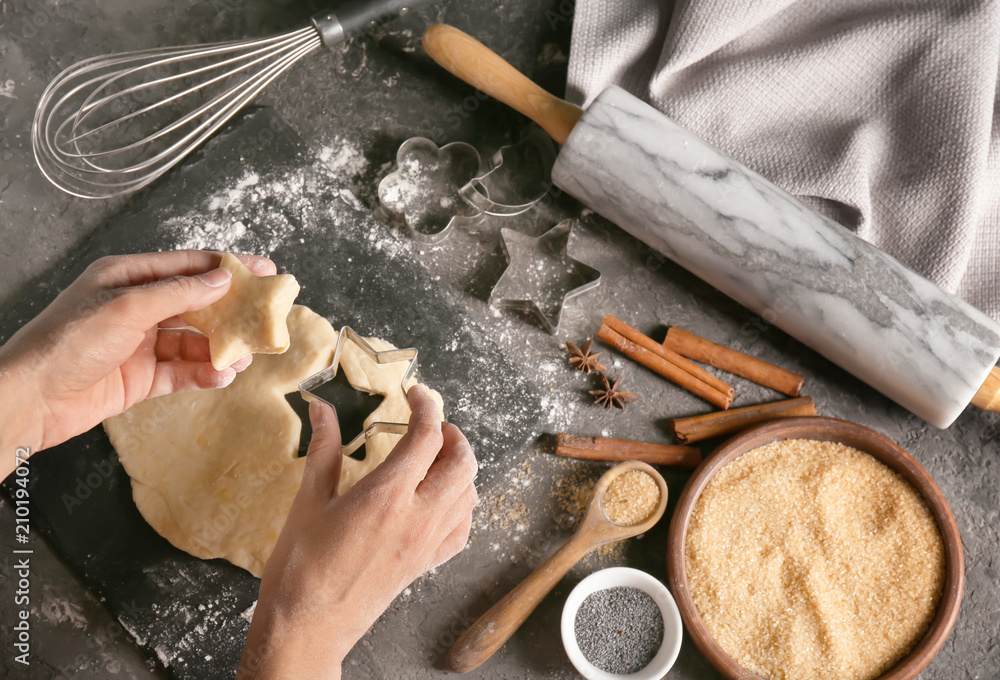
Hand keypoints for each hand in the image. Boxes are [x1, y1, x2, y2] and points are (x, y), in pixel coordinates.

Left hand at [0, 250, 274, 472]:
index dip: (226, 267)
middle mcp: (135, 308)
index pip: (186, 266)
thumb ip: (178, 293)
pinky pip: (181, 373)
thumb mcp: (126, 307)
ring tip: (246, 356)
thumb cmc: (66, 343)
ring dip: (220, 348)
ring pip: (193, 342)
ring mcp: (139, 345)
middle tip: (264, 316)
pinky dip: (203, 374)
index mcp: (127, 277)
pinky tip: (221, 376)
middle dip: (230, 312)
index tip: (263, 270)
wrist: (31, 399)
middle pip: (195, 304)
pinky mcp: (141, 378)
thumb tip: (220, 279)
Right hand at [239, 386, 478, 679]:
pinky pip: (463, 527)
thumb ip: (324, 449)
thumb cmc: (301, 567)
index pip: (427, 436)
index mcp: (386, 495)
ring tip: (435, 456)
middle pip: (462, 461)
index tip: (416, 395)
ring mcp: (427, 544)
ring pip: (469, 493)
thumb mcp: (308, 500)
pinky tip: (441, 497)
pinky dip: (461, 504)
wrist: (308, 626)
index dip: (426, 406)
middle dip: (453, 434)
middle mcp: (417, 517)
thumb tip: (322, 410)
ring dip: (460, 466)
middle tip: (431, 424)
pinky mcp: (426, 564)